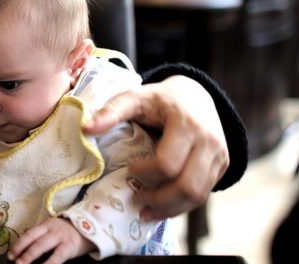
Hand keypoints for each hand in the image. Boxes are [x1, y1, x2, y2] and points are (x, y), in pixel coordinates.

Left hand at [7, 217, 93, 263]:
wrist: (92, 228)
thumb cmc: (68, 232)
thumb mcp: (53, 229)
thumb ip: (40, 234)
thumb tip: (23, 240)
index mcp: (46, 225)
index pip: (29, 234)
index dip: (18, 244)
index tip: (10, 255)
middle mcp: (51, 229)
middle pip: (33, 239)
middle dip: (21, 251)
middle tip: (13, 262)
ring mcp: (60, 237)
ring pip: (42, 246)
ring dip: (29, 256)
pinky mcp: (69, 246)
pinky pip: (57, 256)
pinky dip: (48, 263)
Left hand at [83, 75, 228, 219]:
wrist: (195, 95)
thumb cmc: (159, 99)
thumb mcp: (134, 97)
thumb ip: (111, 111)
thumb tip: (85, 129)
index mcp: (187, 123)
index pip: (167, 163)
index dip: (144, 173)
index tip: (129, 169)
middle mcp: (209, 141)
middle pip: (187, 186)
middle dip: (159, 200)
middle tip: (136, 200)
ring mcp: (220, 155)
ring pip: (197, 195)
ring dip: (170, 209)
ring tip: (146, 211)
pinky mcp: (222, 166)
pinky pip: (203, 194)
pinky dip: (181, 205)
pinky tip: (161, 206)